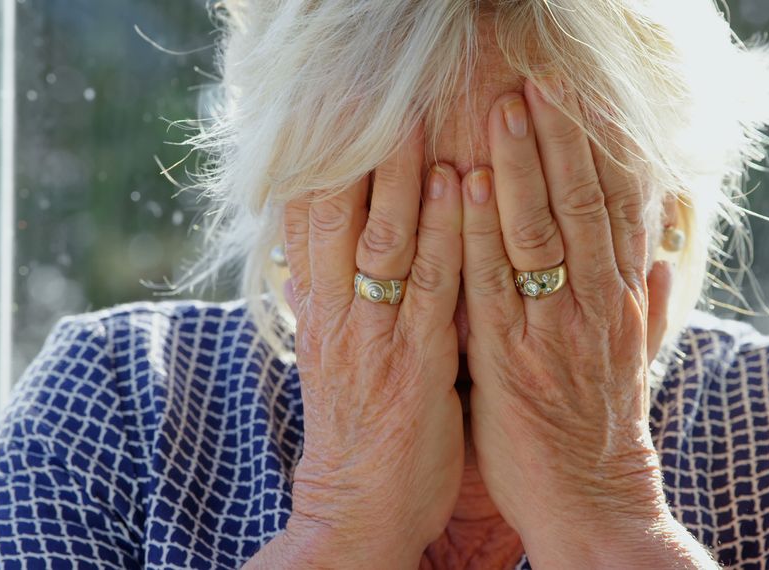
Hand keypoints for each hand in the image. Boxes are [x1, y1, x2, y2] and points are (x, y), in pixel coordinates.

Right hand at [265, 128, 464, 567]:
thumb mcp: (335, 355)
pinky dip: (447, 228)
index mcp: (318, 310)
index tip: (336, 108)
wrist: (361, 506)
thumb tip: (337, 245)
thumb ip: (338, 298)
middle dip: (362, 149)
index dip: (321, 158)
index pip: (308, 218)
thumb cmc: (358, 428)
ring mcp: (377, 335)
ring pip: (386, 235)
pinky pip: (434, 283)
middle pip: (341, 213)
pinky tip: (460, 183)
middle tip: (383, 93)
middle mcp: (339, 313)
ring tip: (423, 114)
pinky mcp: (418, 362)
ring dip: (406, 171)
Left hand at [459, 79, 680, 560]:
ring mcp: (553, 330)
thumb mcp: (634, 362)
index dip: (601, 151)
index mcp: (621, 302)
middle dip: (560, 139)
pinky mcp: (510, 360)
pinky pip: (495, 284)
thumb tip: (666, 257)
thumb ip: (649, 307)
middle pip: (582, 205)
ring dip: (522, 166)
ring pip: (541, 232)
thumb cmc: (601, 431)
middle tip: (541, 82)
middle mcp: (594, 305)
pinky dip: (481, 232)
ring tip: (506, 109)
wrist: (593, 505)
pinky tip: (466, 187)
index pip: (616, 209)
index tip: (585, 101)